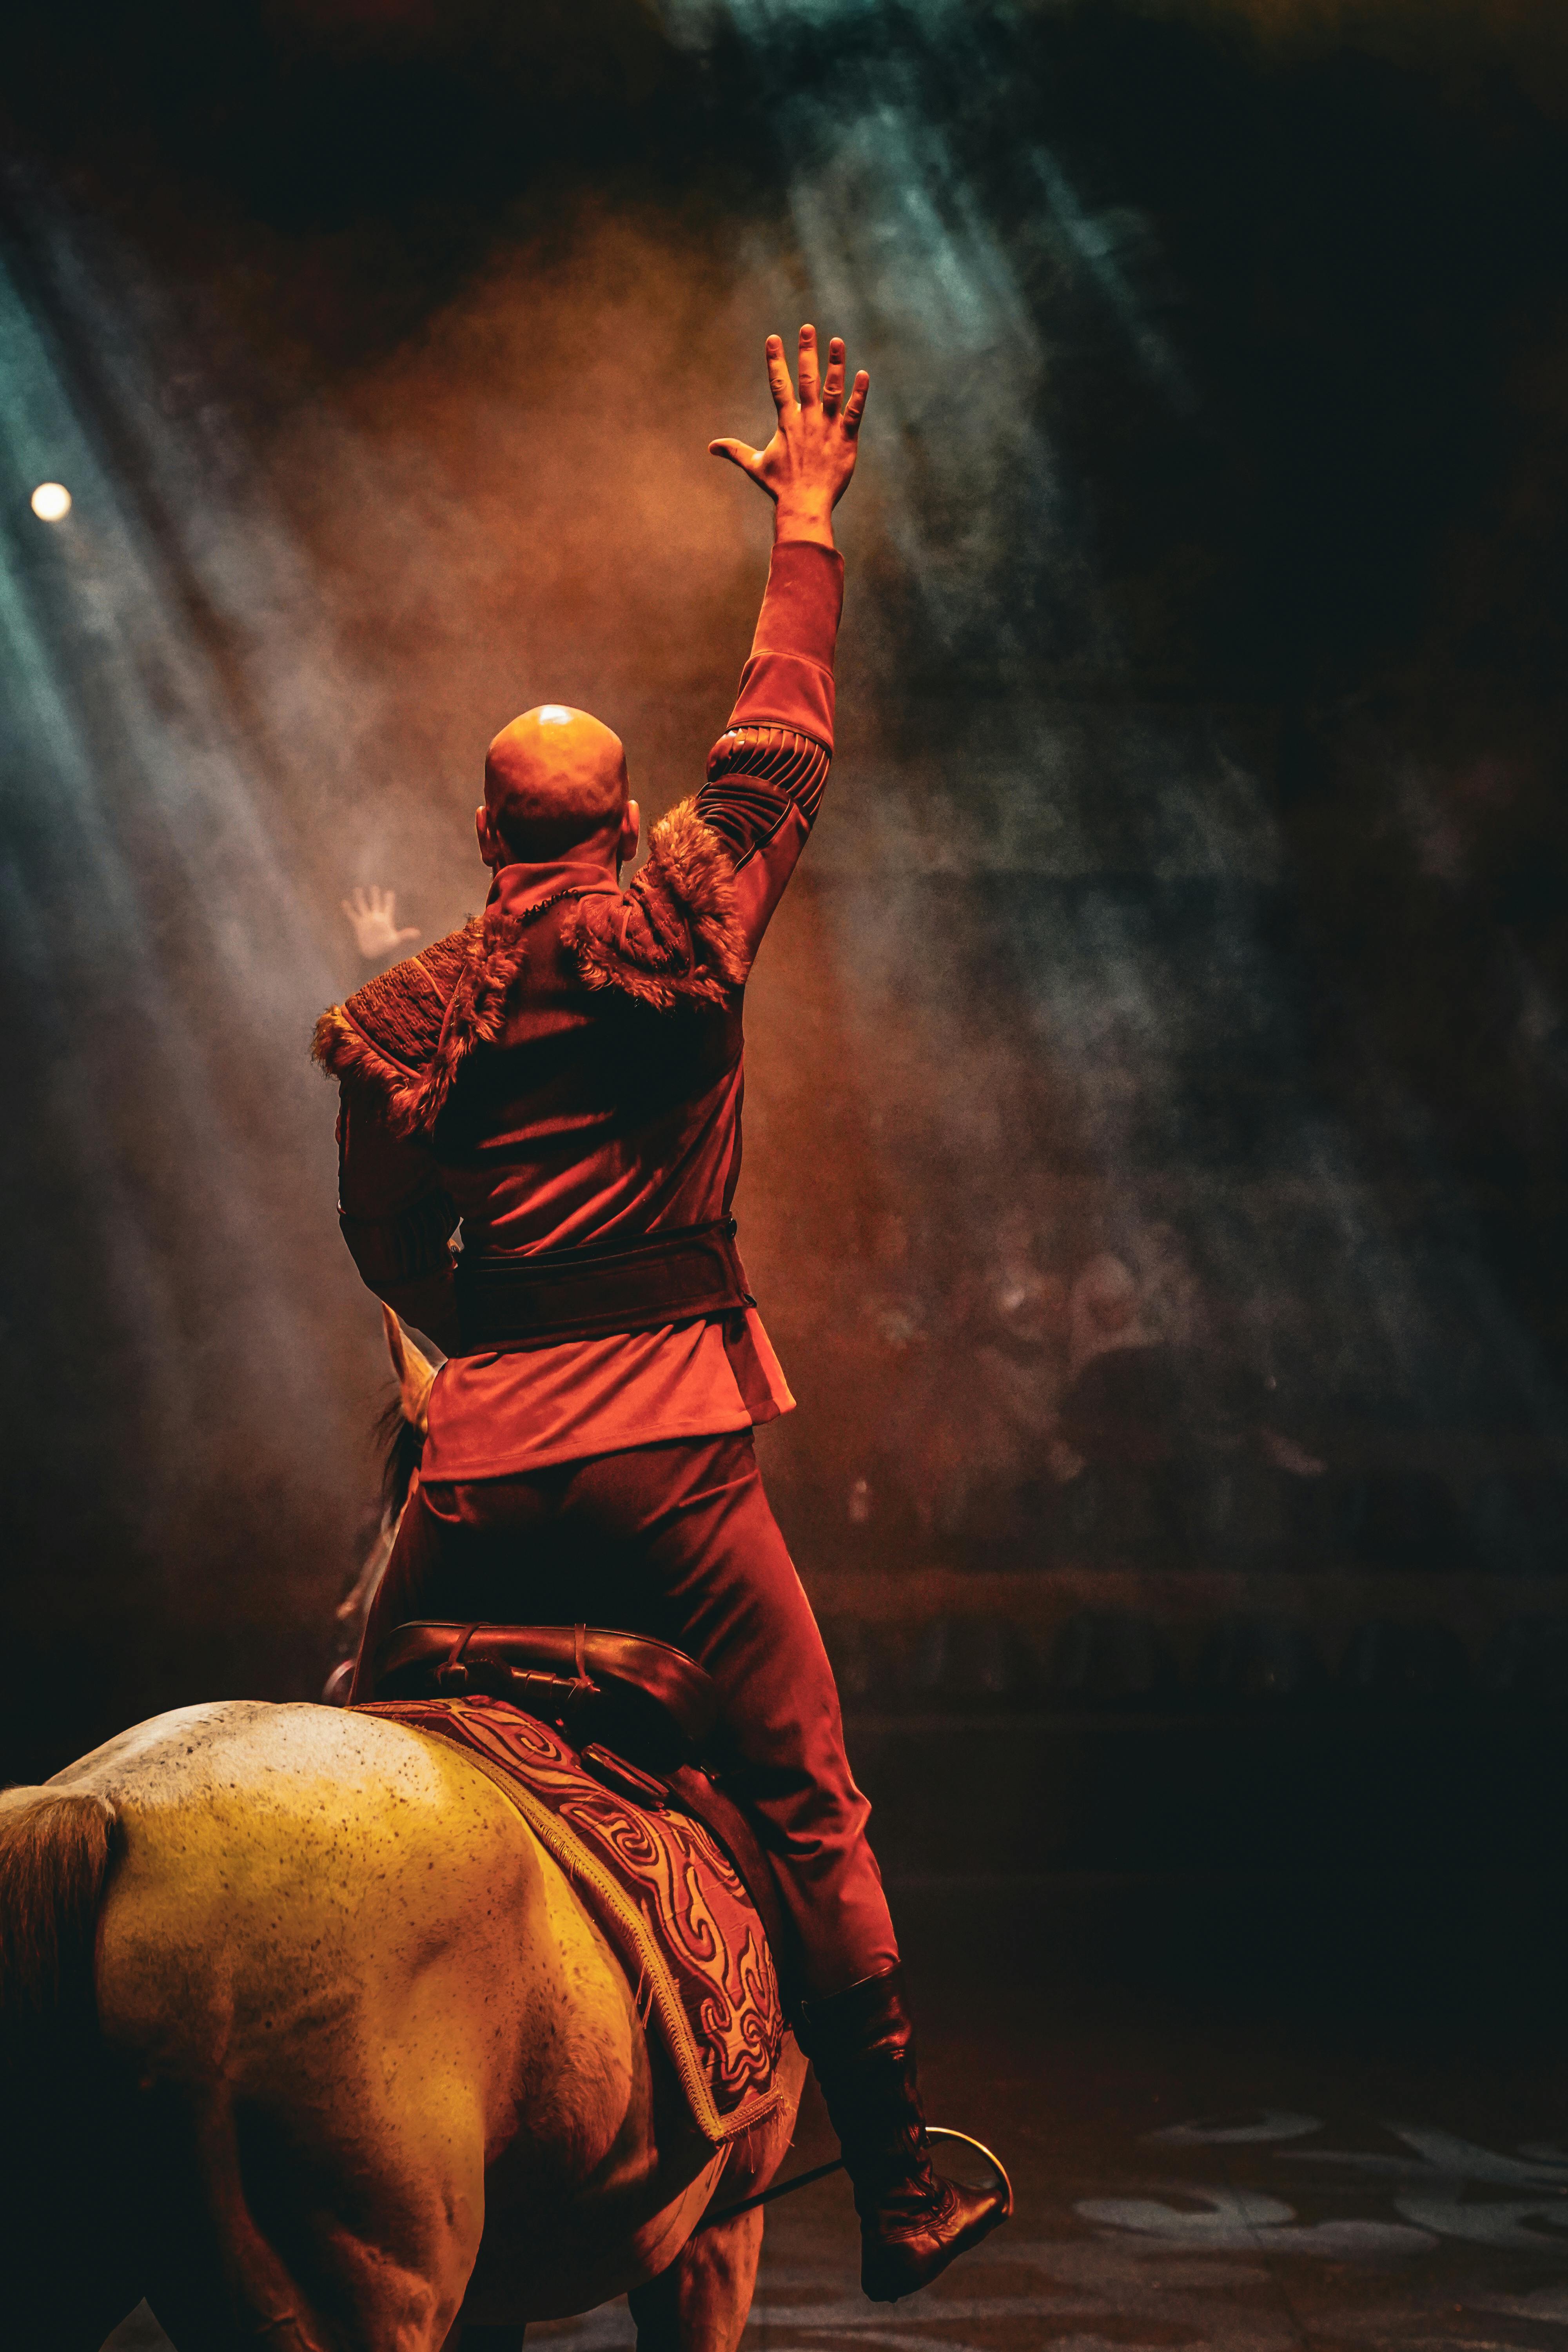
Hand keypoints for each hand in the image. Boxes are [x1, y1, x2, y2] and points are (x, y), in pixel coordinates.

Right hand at [342, 885, 419, 960]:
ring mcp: (367, 921)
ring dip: (360, 898)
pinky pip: (353, 916)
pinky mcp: (359, 925)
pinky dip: (348, 910)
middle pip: (375, 904)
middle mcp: (375, 918)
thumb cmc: (386, 947)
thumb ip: (405, 935)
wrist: (374, 954)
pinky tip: (344, 902)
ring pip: (363, 906)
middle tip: (374, 887)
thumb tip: (417, 933)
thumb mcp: (396, 940)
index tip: (390, 892)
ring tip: (357, 889)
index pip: (388, 907)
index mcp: (385, 920)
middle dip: (375, 896)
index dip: (389, 900)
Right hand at [709, 324, 869, 545]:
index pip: (778, 383)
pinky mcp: (845, 439)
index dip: (775, 359)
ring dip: (835, 365)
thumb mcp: (755, 466)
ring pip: (832, 390)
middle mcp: (807, 419)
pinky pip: (854, 412)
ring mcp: (827, 427)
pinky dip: (859, 394)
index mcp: (786, 421)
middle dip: (806, 351)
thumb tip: (710, 447)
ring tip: (837, 341)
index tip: (773, 337)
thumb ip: (735, 451)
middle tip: (808, 327)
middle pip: (807, 378)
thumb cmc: (780, 487)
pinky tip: (863, 374)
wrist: (804, 506)